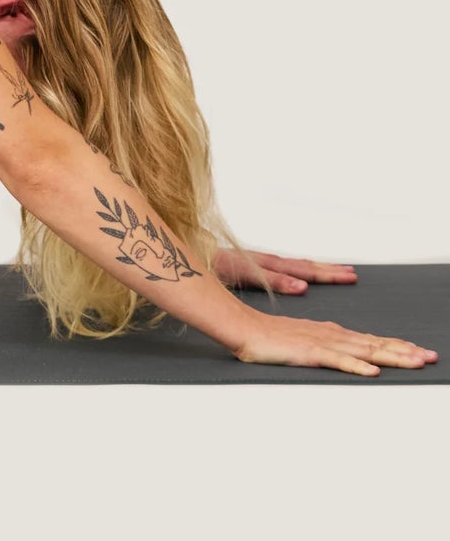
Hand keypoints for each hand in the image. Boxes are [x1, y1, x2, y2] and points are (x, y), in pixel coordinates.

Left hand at [214, 245, 357, 295]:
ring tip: (335, 270)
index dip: (328, 274)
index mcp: (268, 264)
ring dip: (315, 268)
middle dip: (328, 270)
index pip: (305, 269)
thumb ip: (275, 280)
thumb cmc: (214, 265)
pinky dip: (297, 269)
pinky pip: (282, 265)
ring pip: (294, 264)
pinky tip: (300, 275)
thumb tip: (303, 287)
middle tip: (352, 273)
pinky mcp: (252, 265)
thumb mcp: (247, 274)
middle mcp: (266, 261)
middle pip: (303, 264)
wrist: (188, 254)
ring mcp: (259, 262)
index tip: (350, 277)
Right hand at [232, 310, 436, 376]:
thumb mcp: (302, 340)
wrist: (242, 327)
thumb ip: (324, 344)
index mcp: (329, 333)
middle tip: (431, 356)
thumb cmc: (268, 336)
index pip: (370, 340)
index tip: (418, 351)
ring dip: (392, 356)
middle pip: (374, 344)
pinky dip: (356, 365)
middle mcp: (330, 335)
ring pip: (363, 350)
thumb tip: (345, 351)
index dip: (396, 345)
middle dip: (405, 351)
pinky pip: (337, 360)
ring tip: (415, 361)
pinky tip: (372, 370)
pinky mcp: (308, 352)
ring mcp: (321, 343)